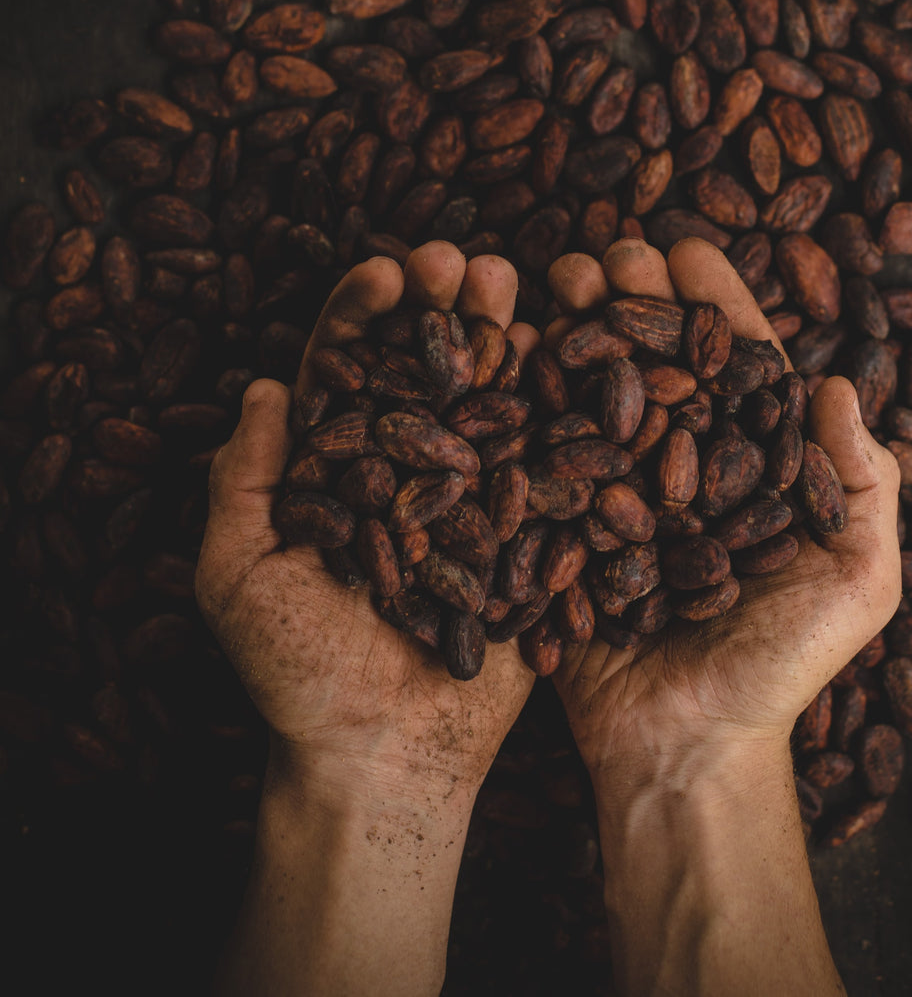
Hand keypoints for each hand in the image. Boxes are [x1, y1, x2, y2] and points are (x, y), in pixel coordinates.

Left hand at [196, 240, 536, 797]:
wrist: (385, 755)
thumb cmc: (296, 674)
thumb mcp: (238, 575)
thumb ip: (243, 480)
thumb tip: (265, 386)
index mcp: (339, 467)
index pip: (348, 370)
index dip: (363, 315)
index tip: (386, 272)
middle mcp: (409, 468)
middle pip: (426, 367)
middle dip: (443, 307)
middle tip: (463, 262)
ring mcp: (473, 496)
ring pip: (488, 398)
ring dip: (501, 336)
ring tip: (515, 286)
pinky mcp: (526, 532)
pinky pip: (545, 461)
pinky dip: (556, 405)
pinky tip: (567, 354)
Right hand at [547, 236, 902, 792]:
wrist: (685, 747)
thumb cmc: (781, 667)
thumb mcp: (856, 581)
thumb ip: (862, 485)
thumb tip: (840, 382)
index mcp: (751, 465)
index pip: (735, 364)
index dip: (713, 303)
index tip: (685, 250)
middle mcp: (681, 465)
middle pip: (656, 360)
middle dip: (632, 298)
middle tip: (607, 255)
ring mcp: (617, 492)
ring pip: (594, 389)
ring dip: (574, 328)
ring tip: (553, 280)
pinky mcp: (562, 525)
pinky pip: (541, 450)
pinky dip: (523, 394)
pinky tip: (506, 344)